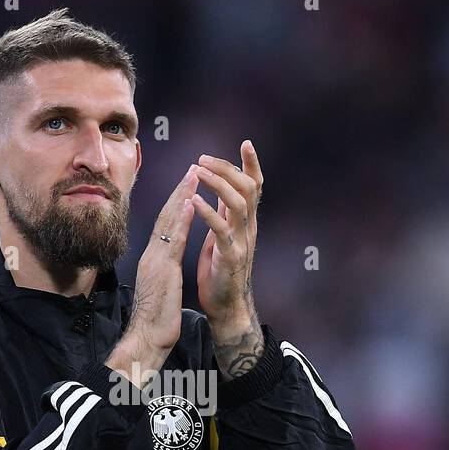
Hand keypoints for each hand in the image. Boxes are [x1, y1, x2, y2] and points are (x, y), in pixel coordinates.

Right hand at [106, 165, 197, 386]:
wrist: (146, 339)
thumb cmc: (155, 320)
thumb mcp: (161, 289)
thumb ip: (163, 272)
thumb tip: (166, 264)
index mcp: (153, 260)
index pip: (165, 226)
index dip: (176, 204)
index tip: (187, 185)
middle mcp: (152, 255)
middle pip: (165, 217)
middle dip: (179, 192)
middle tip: (192, 168)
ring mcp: (155, 261)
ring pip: (168, 222)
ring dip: (181, 196)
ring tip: (193, 174)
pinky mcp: (162, 270)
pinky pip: (173, 240)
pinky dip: (181, 219)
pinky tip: (190, 202)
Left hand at [192, 140, 262, 332]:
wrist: (227, 307)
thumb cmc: (221, 271)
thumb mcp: (224, 236)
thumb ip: (226, 213)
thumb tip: (222, 188)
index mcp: (246, 221)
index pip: (254, 186)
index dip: (252, 164)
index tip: (246, 143)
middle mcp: (249, 228)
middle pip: (247, 188)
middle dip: (227, 169)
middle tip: (203, 158)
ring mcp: (242, 242)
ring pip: (237, 204)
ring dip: (217, 184)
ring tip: (197, 171)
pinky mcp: (231, 257)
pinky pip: (221, 230)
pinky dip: (208, 213)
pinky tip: (194, 201)